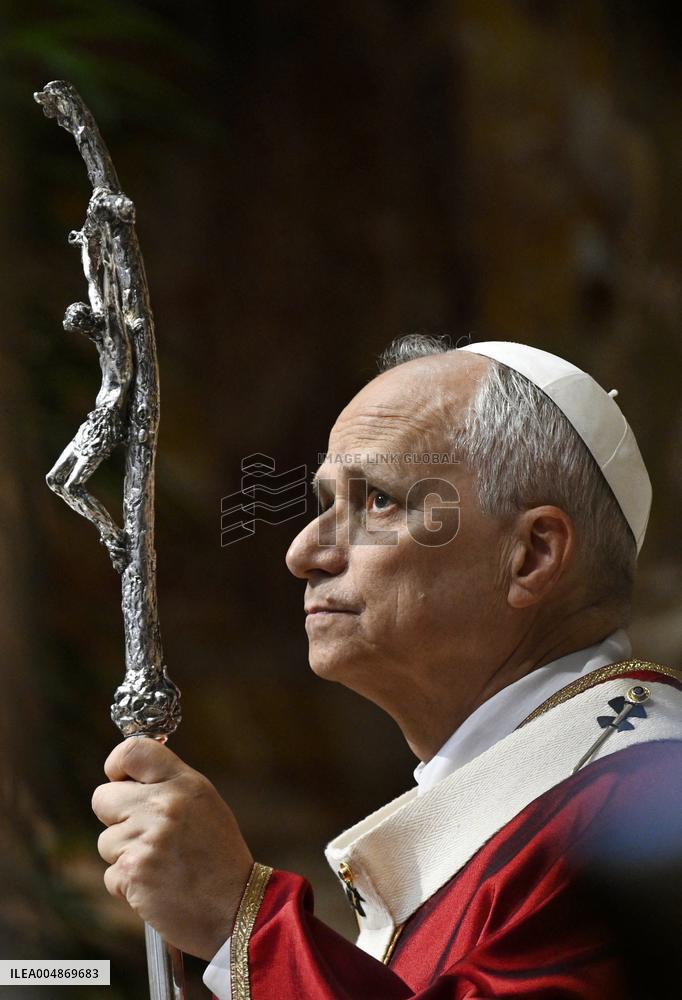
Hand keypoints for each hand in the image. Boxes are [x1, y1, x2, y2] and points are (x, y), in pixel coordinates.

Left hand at [92, 738, 253, 959]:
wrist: (236, 907)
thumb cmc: (219, 856)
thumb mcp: (204, 804)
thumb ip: (168, 785)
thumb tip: (127, 775)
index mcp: (184, 783)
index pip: (132, 751)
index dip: (118, 765)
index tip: (121, 780)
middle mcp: (164, 805)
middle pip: (103, 797)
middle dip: (116, 818)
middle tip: (144, 833)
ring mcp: (147, 839)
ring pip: (106, 840)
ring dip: (125, 855)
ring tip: (160, 864)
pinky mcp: (133, 873)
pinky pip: (110, 873)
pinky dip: (128, 884)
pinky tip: (157, 885)